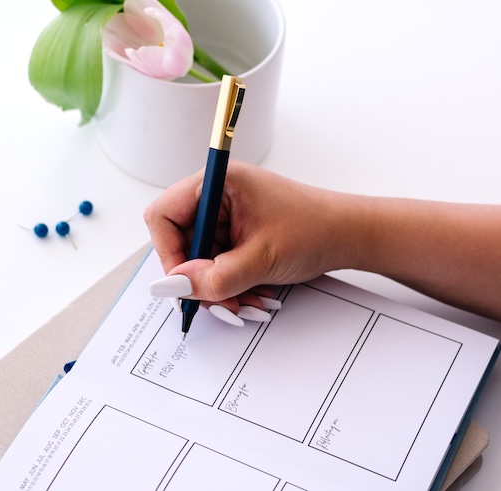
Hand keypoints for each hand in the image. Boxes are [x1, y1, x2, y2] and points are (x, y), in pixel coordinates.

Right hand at [144, 161, 356, 320]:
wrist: (351, 237)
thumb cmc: (315, 230)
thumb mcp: (260, 260)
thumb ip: (213, 277)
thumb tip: (170, 287)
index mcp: (217, 183)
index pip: (163, 216)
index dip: (168, 252)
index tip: (185, 283)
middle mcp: (215, 196)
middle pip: (179, 242)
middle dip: (199, 279)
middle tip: (220, 302)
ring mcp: (224, 216)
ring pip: (197, 260)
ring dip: (217, 287)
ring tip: (246, 302)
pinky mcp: (234, 234)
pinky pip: (215, 265)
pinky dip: (229, 284)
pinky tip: (252, 294)